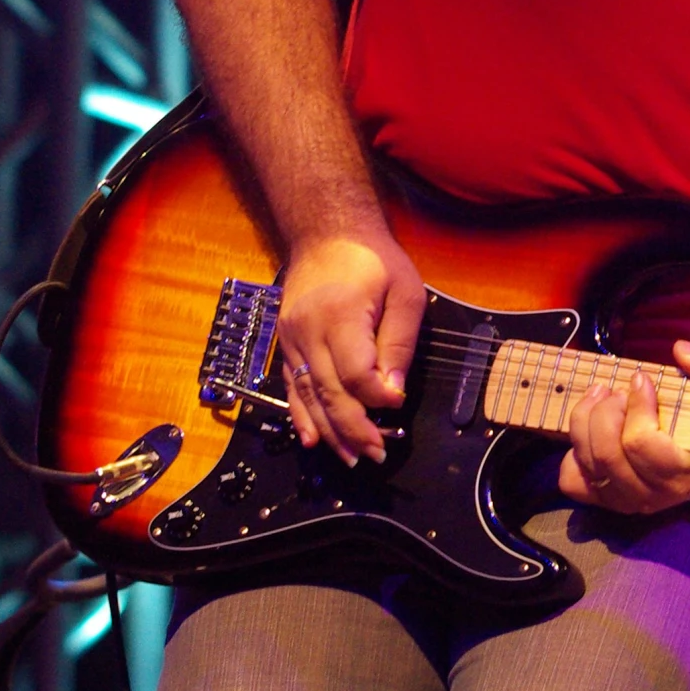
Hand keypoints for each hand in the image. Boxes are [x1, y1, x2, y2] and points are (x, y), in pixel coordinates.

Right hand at [277, 225, 424, 463]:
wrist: (326, 233)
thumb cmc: (372, 259)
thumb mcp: (404, 291)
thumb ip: (399, 342)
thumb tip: (392, 392)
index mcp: (339, 315)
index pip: (356, 374)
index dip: (378, 397)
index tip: (397, 404)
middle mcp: (308, 331)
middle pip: (329, 393)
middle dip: (353, 429)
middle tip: (376, 454)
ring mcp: (291, 339)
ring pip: (308, 396)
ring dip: (329, 431)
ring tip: (350, 458)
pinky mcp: (285, 342)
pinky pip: (291, 386)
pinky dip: (301, 415)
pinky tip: (311, 439)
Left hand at [558, 339, 689, 514]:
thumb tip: (682, 352)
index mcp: (685, 470)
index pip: (641, 444)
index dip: (636, 406)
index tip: (642, 379)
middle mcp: (654, 494)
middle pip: (608, 455)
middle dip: (605, 412)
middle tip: (617, 390)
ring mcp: (627, 500)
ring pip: (588, 464)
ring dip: (586, 421)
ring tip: (600, 396)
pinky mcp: (605, 499)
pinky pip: (573, 480)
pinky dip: (574, 452)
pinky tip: (592, 430)